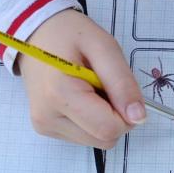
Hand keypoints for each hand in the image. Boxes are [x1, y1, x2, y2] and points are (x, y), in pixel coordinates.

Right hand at [17, 9, 145, 148]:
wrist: (34, 33)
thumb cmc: (68, 34)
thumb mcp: (104, 47)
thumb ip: (123, 82)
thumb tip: (138, 117)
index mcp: (60, 95)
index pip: (109, 129)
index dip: (126, 113)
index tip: (120, 88)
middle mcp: (48, 118)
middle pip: (105, 138)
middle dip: (116, 115)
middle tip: (104, 84)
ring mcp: (44, 126)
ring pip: (96, 139)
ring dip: (104, 117)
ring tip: (91, 88)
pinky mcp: (46, 129)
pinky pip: (84, 135)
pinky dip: (91, 119)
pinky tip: (81, 96)